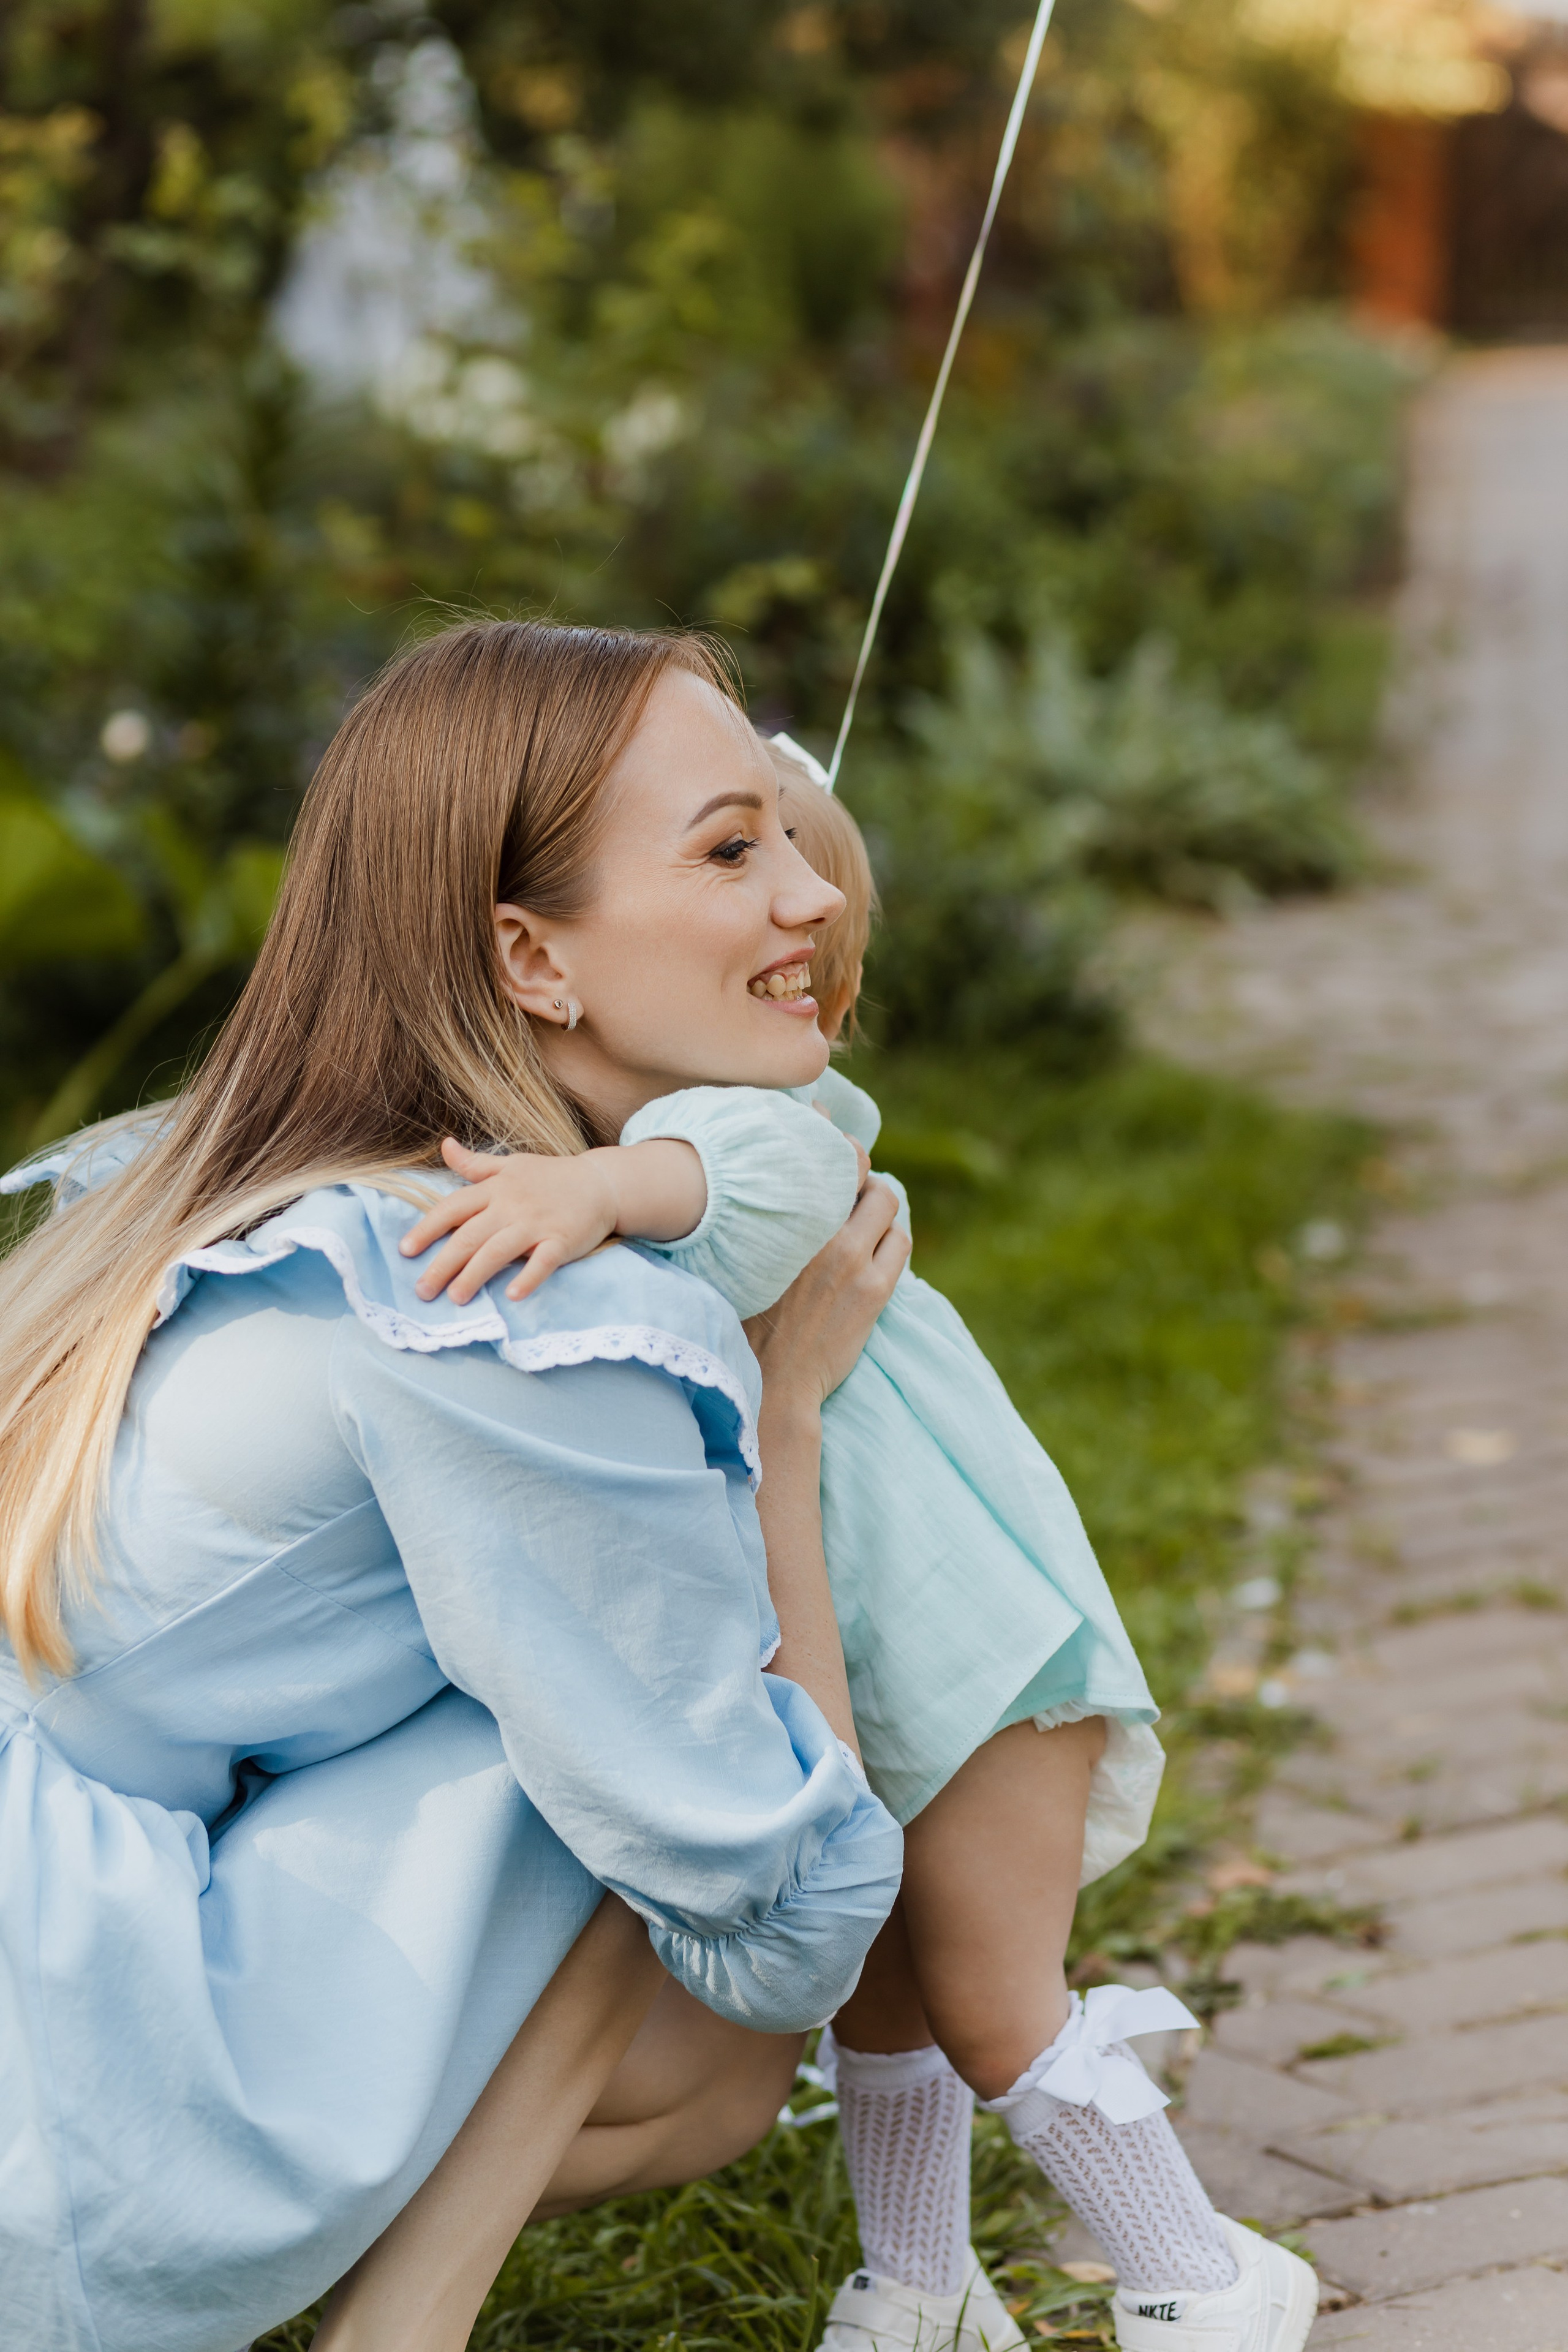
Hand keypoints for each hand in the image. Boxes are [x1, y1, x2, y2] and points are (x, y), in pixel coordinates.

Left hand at [400, 1139, 619, 1304]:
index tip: (405, 1251)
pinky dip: (528, 1277)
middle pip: (469, 1236)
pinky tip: (512, 1296)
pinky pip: (543, 1261)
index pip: (453, 1208)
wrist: (602, 1183)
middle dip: (443, 1264)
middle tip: (422, 1291)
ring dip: (475, 1275)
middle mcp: (511, 1206)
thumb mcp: (511, 1164)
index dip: (427, 1229)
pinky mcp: (562, 1240)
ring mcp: (537, 1223)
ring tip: (455, 1298)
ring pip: (499, 1251)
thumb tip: (444, 1145)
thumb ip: (475, 1164)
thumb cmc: (552, 1176)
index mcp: (496, 1188)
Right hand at [743, 1177, 908, 1416]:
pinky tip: (875, 1251)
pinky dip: (891, 1240)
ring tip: (865, 1225)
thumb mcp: (743, 1261)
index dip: (839, 1157)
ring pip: (888, 1209)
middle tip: (853, 1196)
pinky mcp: (875, 1290)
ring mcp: (853, 1261)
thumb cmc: (746, 1321)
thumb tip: (774, 1194)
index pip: (831, 1164)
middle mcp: (821, 1233)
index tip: (835, 1164)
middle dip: (863, 1183)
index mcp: (785, 1222)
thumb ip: (764, 1225)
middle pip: (862, 1179)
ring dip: (880, 1212)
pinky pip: (899, 1244)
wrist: (772, 1379)